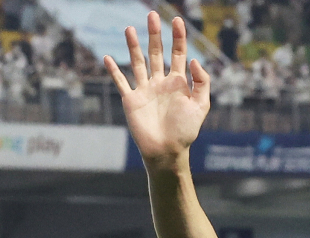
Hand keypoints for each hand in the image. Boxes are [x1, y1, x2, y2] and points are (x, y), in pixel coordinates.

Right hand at [104, 11, 209, 167]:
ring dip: (134, 46)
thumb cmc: (186, 131)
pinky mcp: (131, 101)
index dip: (178, 37)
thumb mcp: (201, 106)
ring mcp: (145, 90)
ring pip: (138, 63)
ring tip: (130, 29)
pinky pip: (121, 82)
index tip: (177, 20)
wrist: (167, 150)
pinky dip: (114, 70)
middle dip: (155, 35)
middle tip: (152, 15)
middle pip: (156, 53)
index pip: (178, 54)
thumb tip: (194, 60)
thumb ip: (201, 82)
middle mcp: (161, 83)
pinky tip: (107, 57)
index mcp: (178, 83)